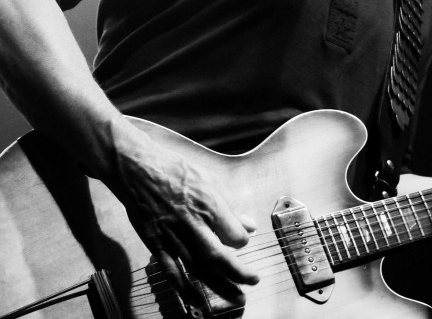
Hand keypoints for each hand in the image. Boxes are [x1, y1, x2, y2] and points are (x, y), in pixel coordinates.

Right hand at [105, 123, 259, 303]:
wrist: (137, 169)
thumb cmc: (174, 170)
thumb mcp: (209, 178)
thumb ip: (229, 204)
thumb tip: (248, 224)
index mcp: (209, 204)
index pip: (235, 234)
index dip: (243, 239)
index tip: (242, 238)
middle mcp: (192, 224)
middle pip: (220, 257)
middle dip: (239, 273)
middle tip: (253, 281)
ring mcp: (173, 237)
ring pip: (200, 269)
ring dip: (220, 287)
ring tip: (237, 298)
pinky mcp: (156, 245)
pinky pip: (173, 273)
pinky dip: (186, 290)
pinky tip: (198, 302)